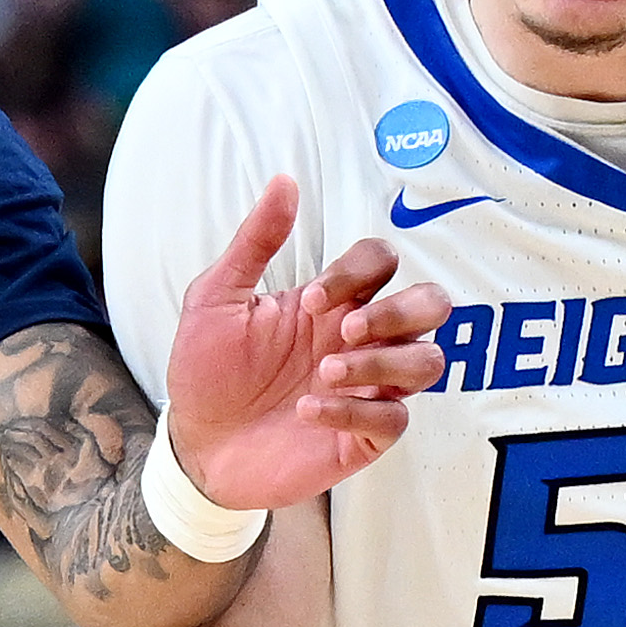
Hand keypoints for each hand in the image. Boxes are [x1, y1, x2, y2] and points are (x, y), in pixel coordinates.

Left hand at [163, 176, 444, 513]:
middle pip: (431, 305)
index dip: (358, 272)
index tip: (311, 301)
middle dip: (399, 311)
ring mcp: (367, 389)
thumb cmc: (206, 371)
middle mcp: (358, 341)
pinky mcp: (363, 438)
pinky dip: (353, 410)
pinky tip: (308, 410)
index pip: (382, 262)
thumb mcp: (216, 299)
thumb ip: (254, 243)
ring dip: (382, 361)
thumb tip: (284, 182)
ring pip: (427, 363)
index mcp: (331, 303)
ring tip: (325, 372)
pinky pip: (393, 420)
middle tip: (344, 331)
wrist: (194, 444)